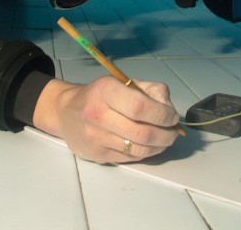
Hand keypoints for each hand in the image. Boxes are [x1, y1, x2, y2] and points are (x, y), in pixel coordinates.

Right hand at [32, 76, 179, 163]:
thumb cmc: (101, 94)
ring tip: (165, 139)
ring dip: (159, 146)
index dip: (162, 114)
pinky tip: (149, 145)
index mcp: (105, 90)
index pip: (140, 107)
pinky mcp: (97, 155)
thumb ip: (151, 91)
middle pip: (142, 132)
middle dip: (166, 135)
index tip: (172, 116)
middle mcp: (97, 114)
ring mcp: (96, 138)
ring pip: (138, 149)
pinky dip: (146, 153)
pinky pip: (130, 158)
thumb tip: (169, 110)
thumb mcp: (124, 82)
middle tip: (173, 132)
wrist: (66, 112)